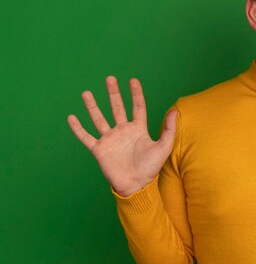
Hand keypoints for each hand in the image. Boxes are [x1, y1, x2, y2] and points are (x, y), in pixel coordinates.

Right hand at [67, 76, 176, 196]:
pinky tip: (71, 117)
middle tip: (110, 78)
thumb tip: (176, 111)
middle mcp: (123, 131)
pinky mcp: (99, 149)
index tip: (132, 80)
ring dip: (92, 106)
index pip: (137, 107)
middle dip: (113, 93)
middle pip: (117, 108)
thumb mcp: (163, 147)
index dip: (136, 94)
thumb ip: (169, 129)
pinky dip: (78, 128)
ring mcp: (110, 139)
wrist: (136, 185)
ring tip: (86, 93)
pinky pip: (86, 137)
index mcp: (138, 129)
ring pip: (99, 119)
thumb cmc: (151, 168)